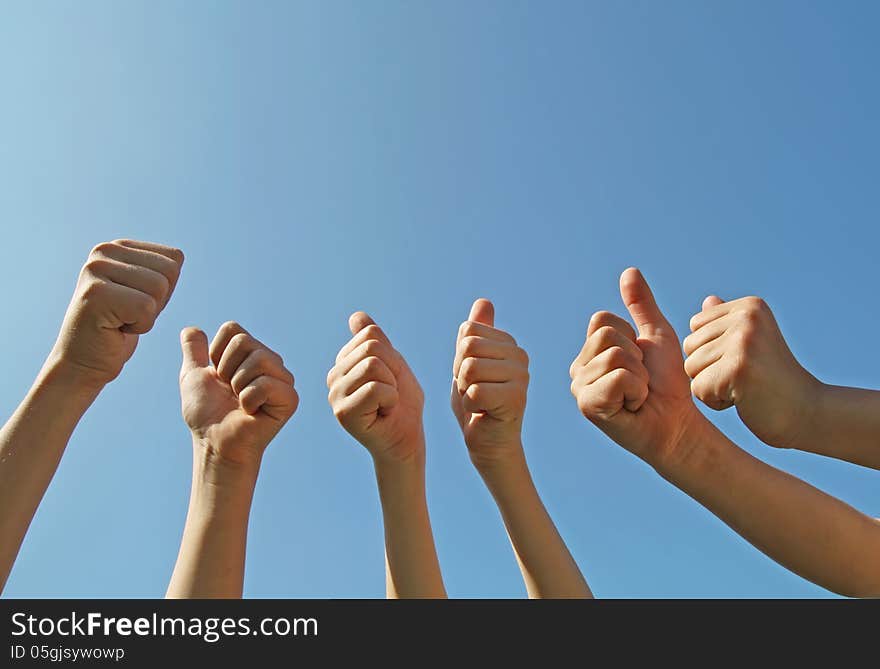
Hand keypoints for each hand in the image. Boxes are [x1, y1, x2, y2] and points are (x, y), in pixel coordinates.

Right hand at [51, 239, 183, 385]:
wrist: (83, 362)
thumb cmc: (118, 329)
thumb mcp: (143, 292)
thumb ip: (159, 272)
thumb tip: (179, 257)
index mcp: (117, 247)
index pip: (174, 258)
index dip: (165, 290)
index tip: (136, 303)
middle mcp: (103, 251)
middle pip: (169, 271)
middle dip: (158, 301)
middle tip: (127, 314)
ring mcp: (96, 270)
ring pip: (159, 288)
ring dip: (148, 314)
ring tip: (120, 320)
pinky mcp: (95, 294)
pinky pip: (146, 308)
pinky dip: (140, 326)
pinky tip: (116, 329)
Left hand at [179, 322, 298, 467]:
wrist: (214, 442)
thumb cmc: (205, 414)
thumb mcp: (193, 376)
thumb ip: (193, 350)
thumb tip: (191, 328)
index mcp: (251, 354)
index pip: (233, 329)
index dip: (216, 352)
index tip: (217, 377)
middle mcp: (270, 363)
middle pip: (244, 341)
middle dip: (226, 369)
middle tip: (230, 392)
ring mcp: (283, 380)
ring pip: (258, 359)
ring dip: (238, 385)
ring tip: (241, 402)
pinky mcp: (290, 399)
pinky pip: (266, 383)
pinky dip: (249, 399)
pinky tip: (252, 412)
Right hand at [327, 313, 424, 463]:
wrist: (407, 440)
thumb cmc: (403, 406)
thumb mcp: (394, 365)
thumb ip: (376, 341)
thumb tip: (356, 316)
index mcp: (343, 363)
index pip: (370, 334)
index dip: (391, 356)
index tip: (390, 380)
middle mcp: (333, 377)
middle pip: (371, 348)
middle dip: (393, 371)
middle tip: (390, 395)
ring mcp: (334, 395)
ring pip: (373, 365)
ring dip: (392, 387)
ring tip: (386, 405)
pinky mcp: (343, 413)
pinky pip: (375, 388)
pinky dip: (390, 400)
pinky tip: (383, 414)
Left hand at [450, 299, 529, 468]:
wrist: (488, 442)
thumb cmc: (476, 403)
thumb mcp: (468, 362)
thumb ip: (475, 333)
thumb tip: (484, 301)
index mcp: (509, 343)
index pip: (467, 331)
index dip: (458, 356)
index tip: (471, 376)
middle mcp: (520, 355)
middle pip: (468, 347)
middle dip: (460, 373)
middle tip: (474, 391)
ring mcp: (522, 376)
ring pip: (470, 368)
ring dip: (464, 389)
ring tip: (479, 401)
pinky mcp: (516, 398)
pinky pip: (474, 391)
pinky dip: (470, 405)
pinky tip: (483, 412)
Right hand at [569, 268, 703, 468]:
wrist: (677, 423)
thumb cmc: (667, 384)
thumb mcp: (656, 336)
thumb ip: (641, 305)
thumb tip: (629, 271)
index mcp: (589, 351)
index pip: (602, 320)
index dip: (631, 337)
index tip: (640, 362)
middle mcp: (578, 369)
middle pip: (606, 336)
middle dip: (636, 356)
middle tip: (640, 381)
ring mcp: (579, 388)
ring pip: (614, 356)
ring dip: (639, 376)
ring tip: (638, 395)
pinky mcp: (588, 406)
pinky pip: (617, 377)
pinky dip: (636, 390)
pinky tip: (633, 406)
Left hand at [683, 295, 820, 448]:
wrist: (808, 413)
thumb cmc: (774, 381)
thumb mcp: (751, 344)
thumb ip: (726, 322)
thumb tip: (708, 300)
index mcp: (750, 306)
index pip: (696, 325)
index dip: (712, 351)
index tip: (745, 360)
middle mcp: (747, 317)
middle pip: (690, 346)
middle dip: (710, 369)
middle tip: (747, 377)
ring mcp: (743, 341)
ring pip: (691, 368)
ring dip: (712, 387)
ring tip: (746, 386)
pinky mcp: (738, 367)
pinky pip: (698, 389)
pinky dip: (716, 402)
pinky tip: (745, 399)